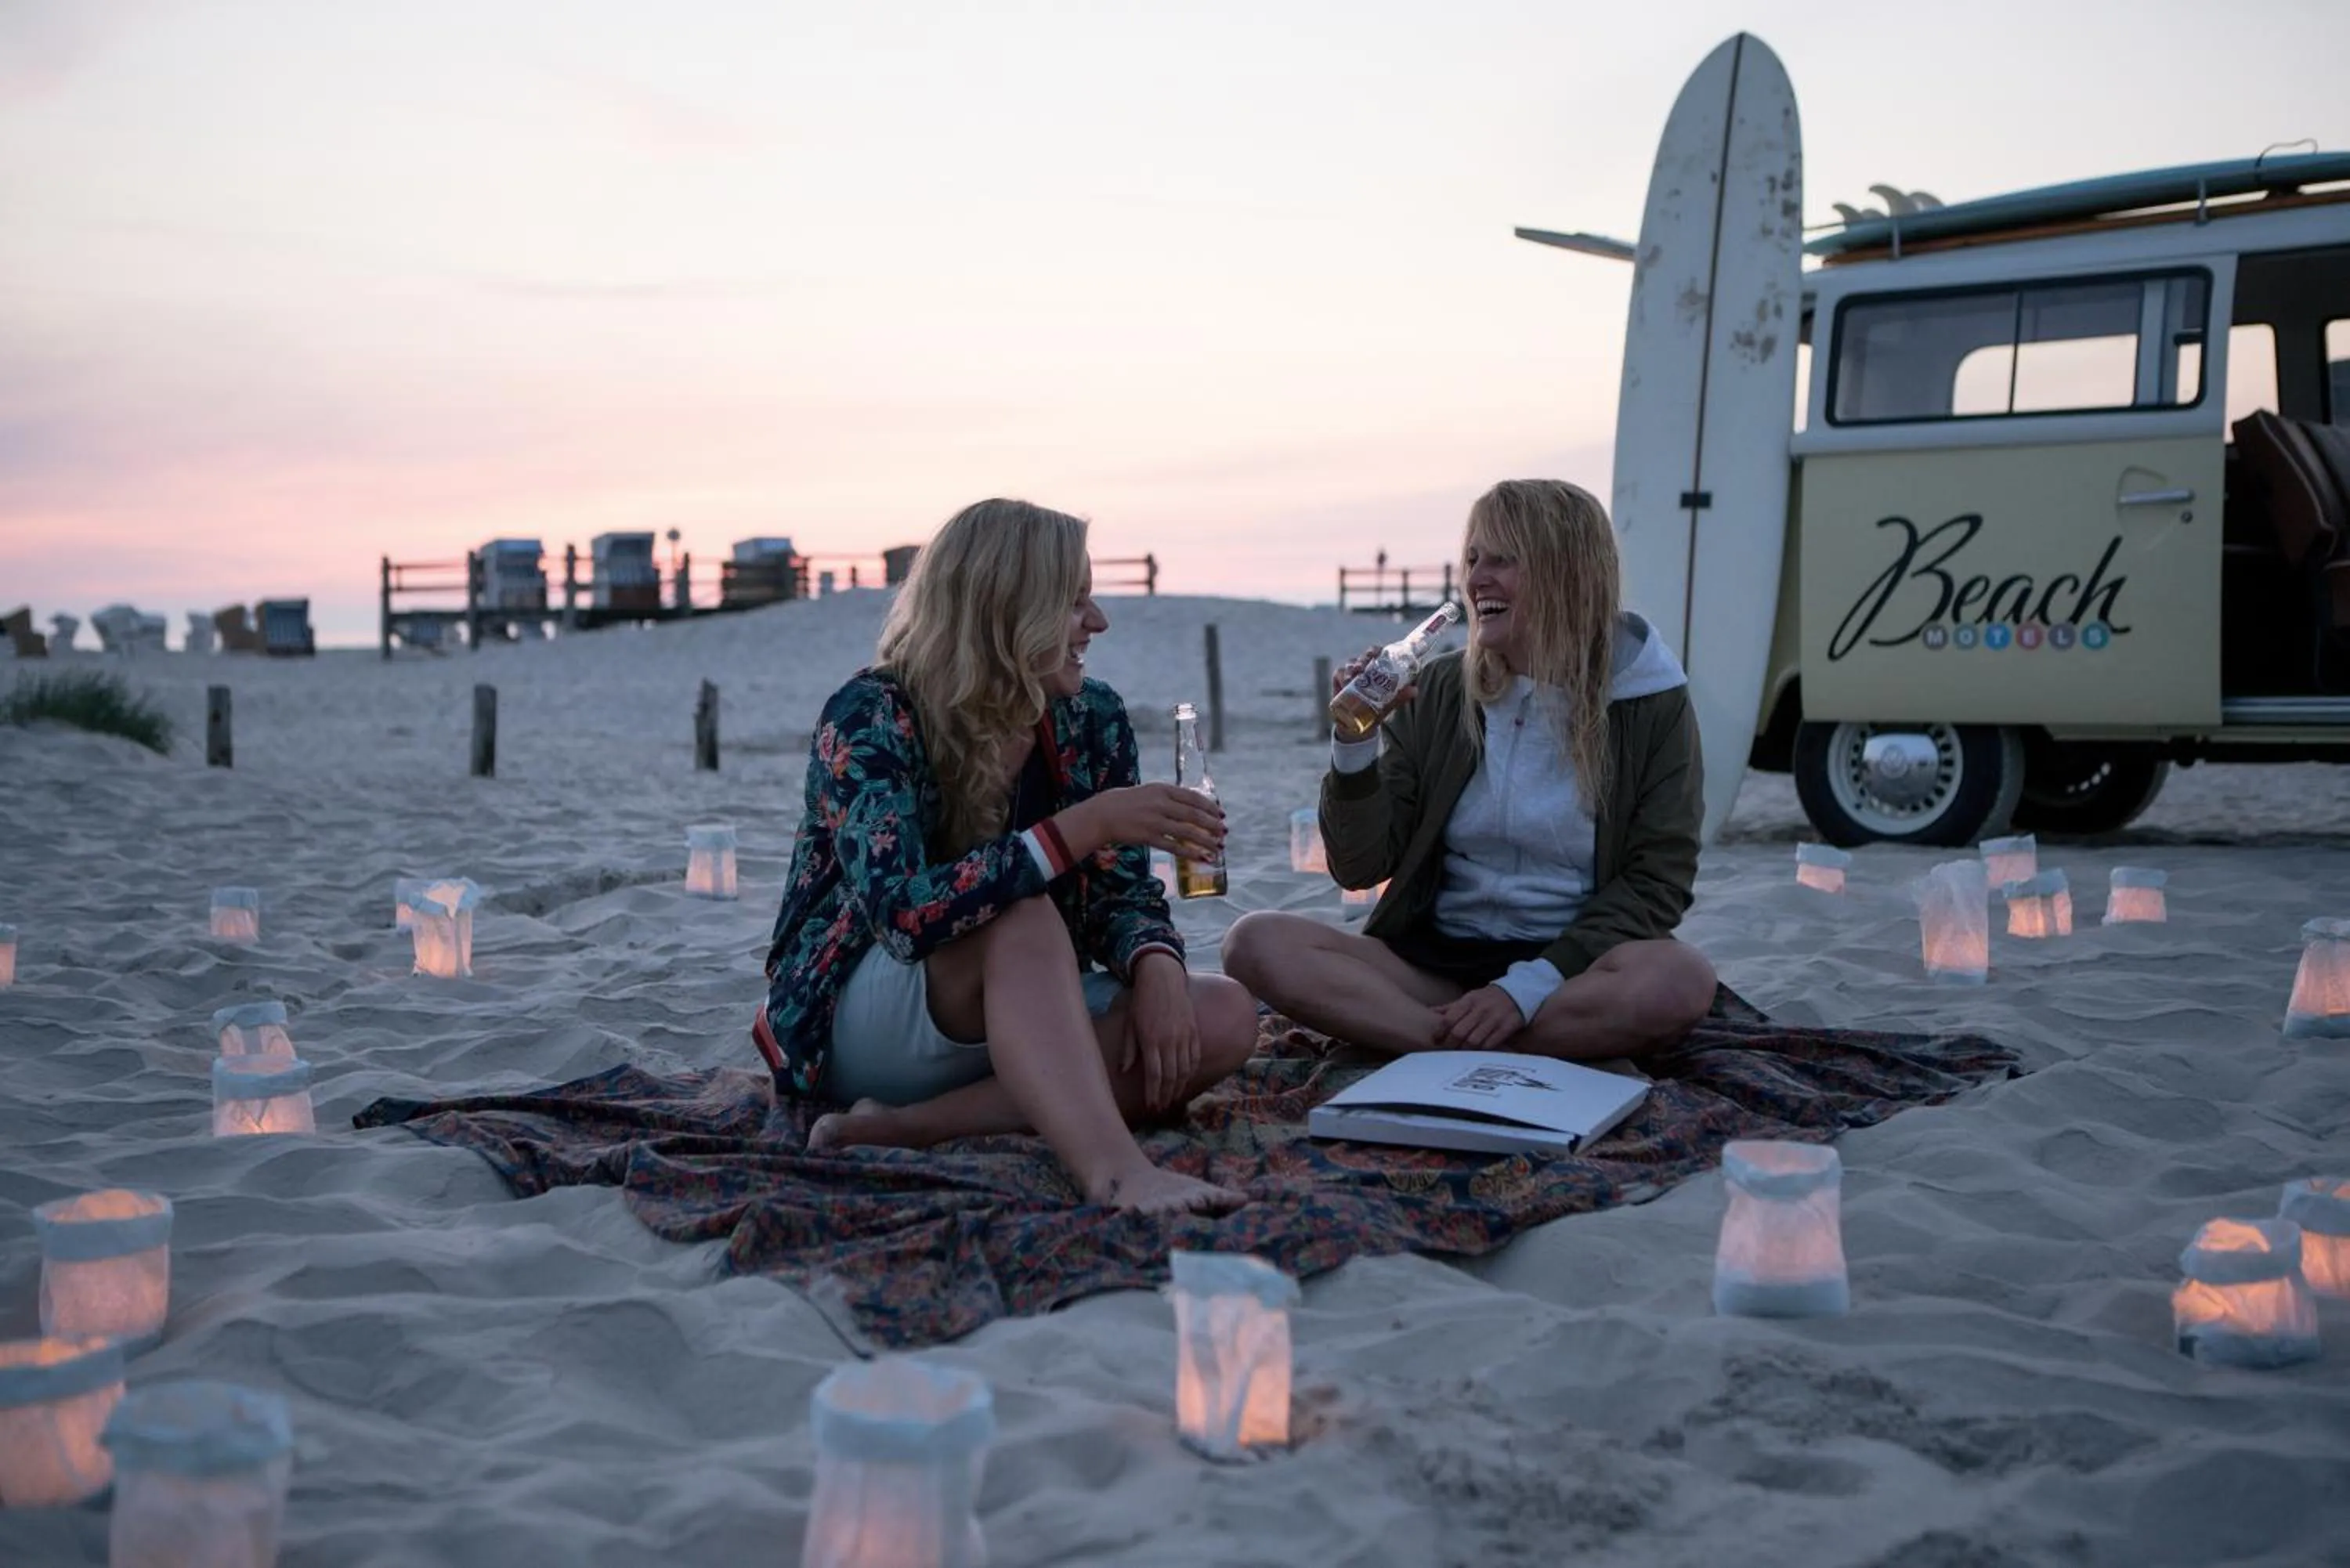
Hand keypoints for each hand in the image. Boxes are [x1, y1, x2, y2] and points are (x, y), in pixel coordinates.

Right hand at [1062, 784, 1224, 862]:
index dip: (1210, 807)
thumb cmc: (1128, 803)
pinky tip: (1202, 857)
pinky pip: (1174, 847)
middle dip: (1212, 825)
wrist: (1103, 814)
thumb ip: (1170, 798)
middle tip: (1223, 832)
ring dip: (1206, 841)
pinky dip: (1190, 853)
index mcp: (1162, 790)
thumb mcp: (1150, 792)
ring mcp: (1155, 821)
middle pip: (1194, 815)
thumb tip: (1193, 808)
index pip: (1193, 798)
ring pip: (1188, 832)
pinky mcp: (1148, 837)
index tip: (1221, 814)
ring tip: (1218, 847)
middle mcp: (1160, 804)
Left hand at [1123, 953, 1199, 1112]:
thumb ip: (1129, 1048)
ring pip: (1185, 1069)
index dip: (1153, 1093)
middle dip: (1166, 1095)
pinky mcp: (1193, 1031)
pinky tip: (1185, 1081)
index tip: (1151, 1106)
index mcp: (1151, 1040)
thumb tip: (1125, 1070)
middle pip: (1171, 1076)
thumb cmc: (1142, 1001)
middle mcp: (1170, 1040)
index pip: (1154, 1074)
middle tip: (1161, 1108)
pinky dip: (1191, 1072)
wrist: (1163, 978)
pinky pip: (1195, 1057)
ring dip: (1179, 1087)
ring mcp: (1184, 1036)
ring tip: (1172, 1099)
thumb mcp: (1129, 1023)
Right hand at [1333, 646, 1416, 713]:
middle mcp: (1363, 668)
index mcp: (1376, 669)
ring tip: (1353, 676)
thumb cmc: (1375, 710)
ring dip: (1352, 668)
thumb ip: (1400, 697)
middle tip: (1362, 667)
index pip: (1375, 653)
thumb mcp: (1388, 704)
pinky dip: (1342, 676)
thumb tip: (1414, 690)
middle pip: (1362, 657)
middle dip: (1363, 659)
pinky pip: (1339, 673)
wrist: (1358, 726)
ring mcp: (1350, 673)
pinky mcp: (1339, 680)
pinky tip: (1345, 683)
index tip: (1375, 653)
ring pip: (1350, 664)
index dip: (1375, 650)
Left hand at [1431, 986, 1524, 1050]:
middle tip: (1446, 1050)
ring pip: (1473, 1041)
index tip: (1436, 1039)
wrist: (1518, 994)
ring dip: (1464, 1050)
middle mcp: (1480, 1010)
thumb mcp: (1469, 998)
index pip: (1449, 1019)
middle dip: (1450, 1044)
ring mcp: (1494, 1019)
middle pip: (1459, 1032)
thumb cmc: (1487, 999)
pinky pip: (1489, 1044)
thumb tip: (1429, 1012)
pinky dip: (1480, 1051)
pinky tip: (1476, 1053)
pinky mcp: (1506, 1028)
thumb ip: (1450, 1008)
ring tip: (1459, 1053)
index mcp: (1469, 1001)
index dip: (1440, 1032)